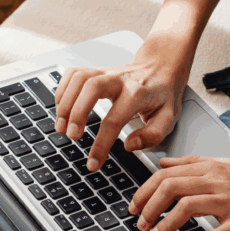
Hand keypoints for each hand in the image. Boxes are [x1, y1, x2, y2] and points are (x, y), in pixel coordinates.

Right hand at [53, 33, 192, 171]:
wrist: (162, 67)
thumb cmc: (163, 95)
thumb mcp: (169, 118)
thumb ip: (152, 135)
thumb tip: (129, 145)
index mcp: (138, 93)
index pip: (115, 120)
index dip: (101, 144)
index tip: (93, 163)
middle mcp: (120, 79)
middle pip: (91, 88)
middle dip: (77, 112)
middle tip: (71, 136)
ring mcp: (106, 72)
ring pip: (79, 78)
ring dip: (65, 102)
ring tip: (60, 126)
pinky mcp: (96, 70)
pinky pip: (73, 74)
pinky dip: (62, 90)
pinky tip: (61, 107)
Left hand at [127, 155, 229, 230]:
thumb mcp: (227, 165)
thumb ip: (194, 164)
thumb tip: (163, 163)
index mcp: (213, 166)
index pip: (167, 173)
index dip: (144, 190)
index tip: (135, 205)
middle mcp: (219, 180)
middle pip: (170, 187)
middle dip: (148, 207)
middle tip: (139, 223)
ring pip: (186, 206)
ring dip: (164, 224)